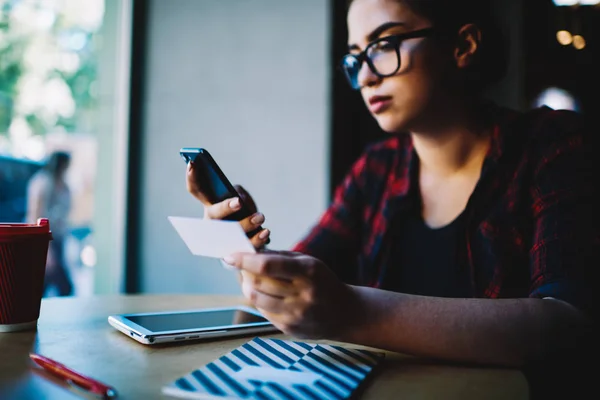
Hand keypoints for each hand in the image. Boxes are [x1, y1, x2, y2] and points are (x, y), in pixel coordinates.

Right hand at [186, 161, 269, 248]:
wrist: (246, 243)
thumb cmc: (241, 215)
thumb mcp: (240, 199)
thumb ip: (239, 195)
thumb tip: (240, 198)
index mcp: (209, 205)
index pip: (196, 190)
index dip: (192, 177)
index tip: (193, 163)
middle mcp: (212, 222)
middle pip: (215, 213)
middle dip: (225, 207)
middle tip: (238, 202)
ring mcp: (222, 238)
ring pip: (232, 230)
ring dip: (246, 223)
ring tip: (260, 217)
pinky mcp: (237, 250)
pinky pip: (247, 245)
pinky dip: (257, 238)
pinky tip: (266, 232)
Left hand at [224, 251, 358, 339]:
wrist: (345, 313)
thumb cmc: (322, 281)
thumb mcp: (309, 262)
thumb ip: (279, 256)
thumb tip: (248, 252)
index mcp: (309, 271)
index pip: (268, 265)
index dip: (245, 260)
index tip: (230, 256)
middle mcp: (303, 294)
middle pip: (258, 282)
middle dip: (244, 272)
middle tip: (239, 265)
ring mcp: (296, 314)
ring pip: (256, 299)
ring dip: (248, 287)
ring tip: (250, 279)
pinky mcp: (290, 328)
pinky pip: (263, 312)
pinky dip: (258, 300)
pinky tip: (263, 294)